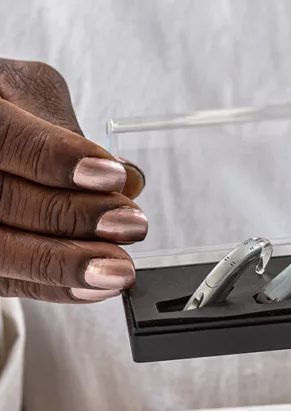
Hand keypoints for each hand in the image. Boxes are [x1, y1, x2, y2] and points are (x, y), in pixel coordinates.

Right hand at [0, 58, 146, 302]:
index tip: (112, 175)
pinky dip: (57, 287)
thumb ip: (76, 137)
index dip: (58, 160)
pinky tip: (97, 286)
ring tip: (119, 267)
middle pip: (3, 201)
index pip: (6, 139)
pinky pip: (10, 282)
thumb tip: (129, 179)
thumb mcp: (33, 96)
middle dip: (74, 217)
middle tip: (130, 223)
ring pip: (1, 251)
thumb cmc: (4, 106)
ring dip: (67, 264)